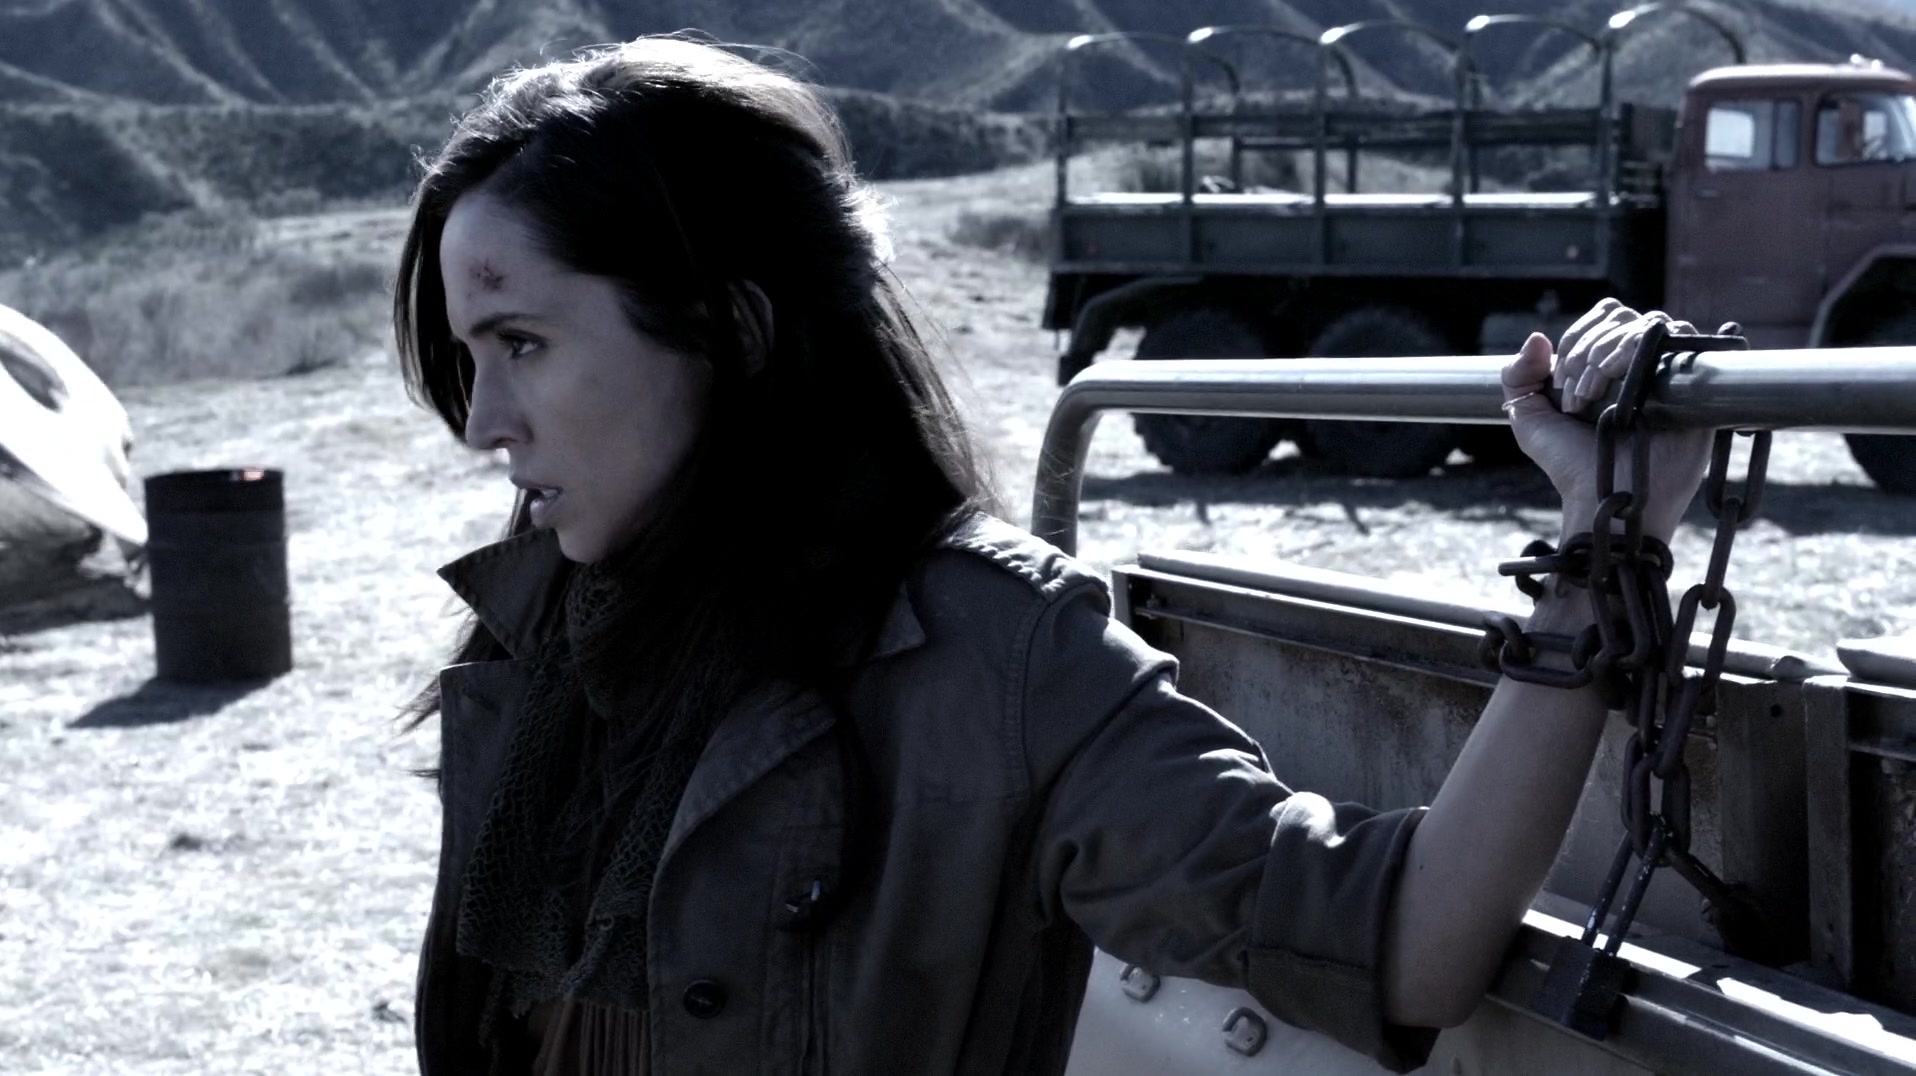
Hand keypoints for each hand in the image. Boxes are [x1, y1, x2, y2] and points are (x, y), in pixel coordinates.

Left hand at [1501, 298, 1712, 542]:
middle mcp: (1641, 364)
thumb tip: (1538, 338)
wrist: (1606, 497)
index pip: (1601, 317)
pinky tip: (1624, 378)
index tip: (1562, 384)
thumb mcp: (1529, 419)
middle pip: (1621, 316)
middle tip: (1578, 396)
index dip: (1577, 339)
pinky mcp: (1693, 386)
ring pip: (1648, 323)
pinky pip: (1681, 338)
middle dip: (1589, 348)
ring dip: (1610, 350)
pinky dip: (1643, 347)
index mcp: (1607, 364)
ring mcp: (1668, 372)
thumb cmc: (1571, 463)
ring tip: (1595, 396)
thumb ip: (1518, 377)